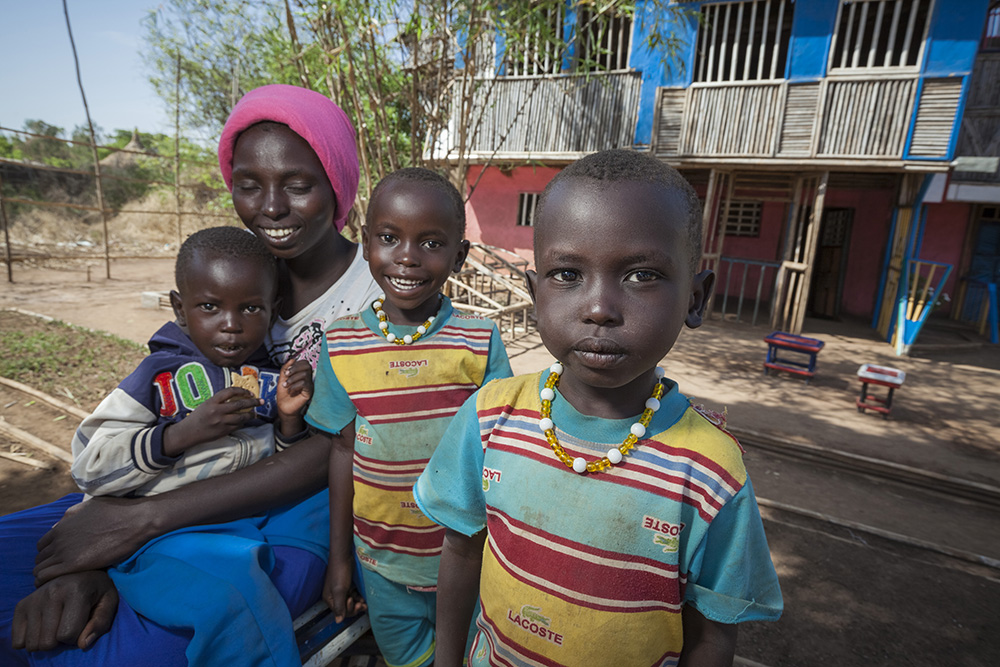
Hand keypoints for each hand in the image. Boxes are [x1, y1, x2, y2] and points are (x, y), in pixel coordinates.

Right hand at [12, 571, 117, 651]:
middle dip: (60, 640)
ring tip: (57, 623)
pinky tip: (43, 626)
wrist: (79, 573)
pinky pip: (18, 641)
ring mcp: (34, 598)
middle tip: (68, 623)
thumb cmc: (97, 590)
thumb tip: (82, 644)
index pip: (67, 635)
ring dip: (45, 640)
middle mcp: (52, 592)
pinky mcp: (21, 605)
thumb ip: (100, 623)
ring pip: (32, 644)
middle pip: (47, 642)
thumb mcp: (109, 602)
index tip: (82, 622)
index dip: (77, 636)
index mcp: (76, 590)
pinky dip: (30, 640)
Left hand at [34, 497, 154, 584]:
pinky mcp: (73, 564)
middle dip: (48, 566)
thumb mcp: (88, 508)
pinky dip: (47, 582)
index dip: (50, 554)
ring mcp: (64, 551)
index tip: (60, 562)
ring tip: (62, 582)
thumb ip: (70, 519)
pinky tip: (60, 585)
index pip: (42, 546)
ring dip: (48, 576)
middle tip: (62, 574)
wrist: (135, 520)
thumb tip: (58, 528)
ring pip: (39, 569)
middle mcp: (58, 539)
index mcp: (61, 527)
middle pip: (40, 559)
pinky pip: (45, 577)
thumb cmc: (117, 512)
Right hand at [163, 387, 261, 456]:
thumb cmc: (197, 417)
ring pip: (241, 417)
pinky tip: (245, 421)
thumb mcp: (206, 404)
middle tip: (260, 401)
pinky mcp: (223, 431)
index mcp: (212, 402)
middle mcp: (217, 411)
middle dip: (253, 402)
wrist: (188, 432)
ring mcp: (221, 422)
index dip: (242, 391)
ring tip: (254, 413)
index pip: (230, 391)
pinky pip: (237, 426)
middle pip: (239, 404)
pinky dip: (243, 423)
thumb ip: (219, 401)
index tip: (249, 393)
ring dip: (250, 414)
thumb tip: (236, 398)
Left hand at [277, 358, 312, 419]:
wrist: (283, 408)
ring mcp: (309, 385)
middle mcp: (307, 379)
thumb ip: (285, 369)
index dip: (295, 364)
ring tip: (286, 385)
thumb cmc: (284, 395)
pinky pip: (304, 383)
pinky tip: (290, 391)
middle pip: (307, 365)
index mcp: (302, 374)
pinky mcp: (309, 392)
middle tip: (286, 375)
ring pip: (305, 374)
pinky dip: (295, 385)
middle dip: (295, 368)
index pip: (304, 363)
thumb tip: (292, 359)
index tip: (287, 371)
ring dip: (292, 379)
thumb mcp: (282, 379)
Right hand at [322, 554, 366, 622]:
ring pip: (350, 602)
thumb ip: (339, 606)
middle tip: (362, 605)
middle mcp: (334, 596)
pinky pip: (352, 595)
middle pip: (345, 608)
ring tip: (364, 603)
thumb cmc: (340, 573)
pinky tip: (363, 598)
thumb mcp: (339, 590)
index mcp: (329, 599)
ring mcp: (341, 591)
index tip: (356, 604)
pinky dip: (358, 598)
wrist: (344, 556)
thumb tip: (338, 621)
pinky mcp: (347, 586)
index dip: (349, 610)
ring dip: (357, 604)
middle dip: (354, 608)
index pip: (340, 612)